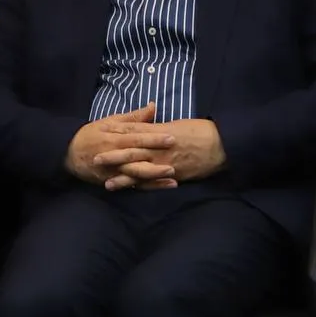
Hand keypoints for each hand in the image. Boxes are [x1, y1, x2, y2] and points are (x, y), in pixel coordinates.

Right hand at [65, 103, 177, 188]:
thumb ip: (132, 117)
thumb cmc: (90, 136)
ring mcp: (114, 170)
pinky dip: (150, 187)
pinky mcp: (114, 182)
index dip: (153, 138)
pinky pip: (134, 185)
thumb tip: (152, 106)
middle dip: (157, 157)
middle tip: (176, 156)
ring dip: (155, 175)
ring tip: (173, 174)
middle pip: (137, 157)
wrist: (68, 154)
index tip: (171, 137)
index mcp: (113, 138)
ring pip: (136, 174)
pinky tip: (165, 186)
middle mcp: (114, 155)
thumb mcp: (107, 122)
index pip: (136, 138)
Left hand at [97, 117, 225, 190]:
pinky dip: (144, 187)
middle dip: (112, 156)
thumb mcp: (175, 124)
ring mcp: (166, 163)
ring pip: (141, 171)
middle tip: (94, 159)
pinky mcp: (175, 175)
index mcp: (158, 132)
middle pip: (132, 151)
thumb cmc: (198, 131)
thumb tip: (143, 125)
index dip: (115, 134)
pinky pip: (156, 182)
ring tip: (108, 183)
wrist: (221, 144)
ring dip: (124, 178)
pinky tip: (133, 192)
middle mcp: (159, 148)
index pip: (133, 132)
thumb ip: (156, 127)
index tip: (99, 135)